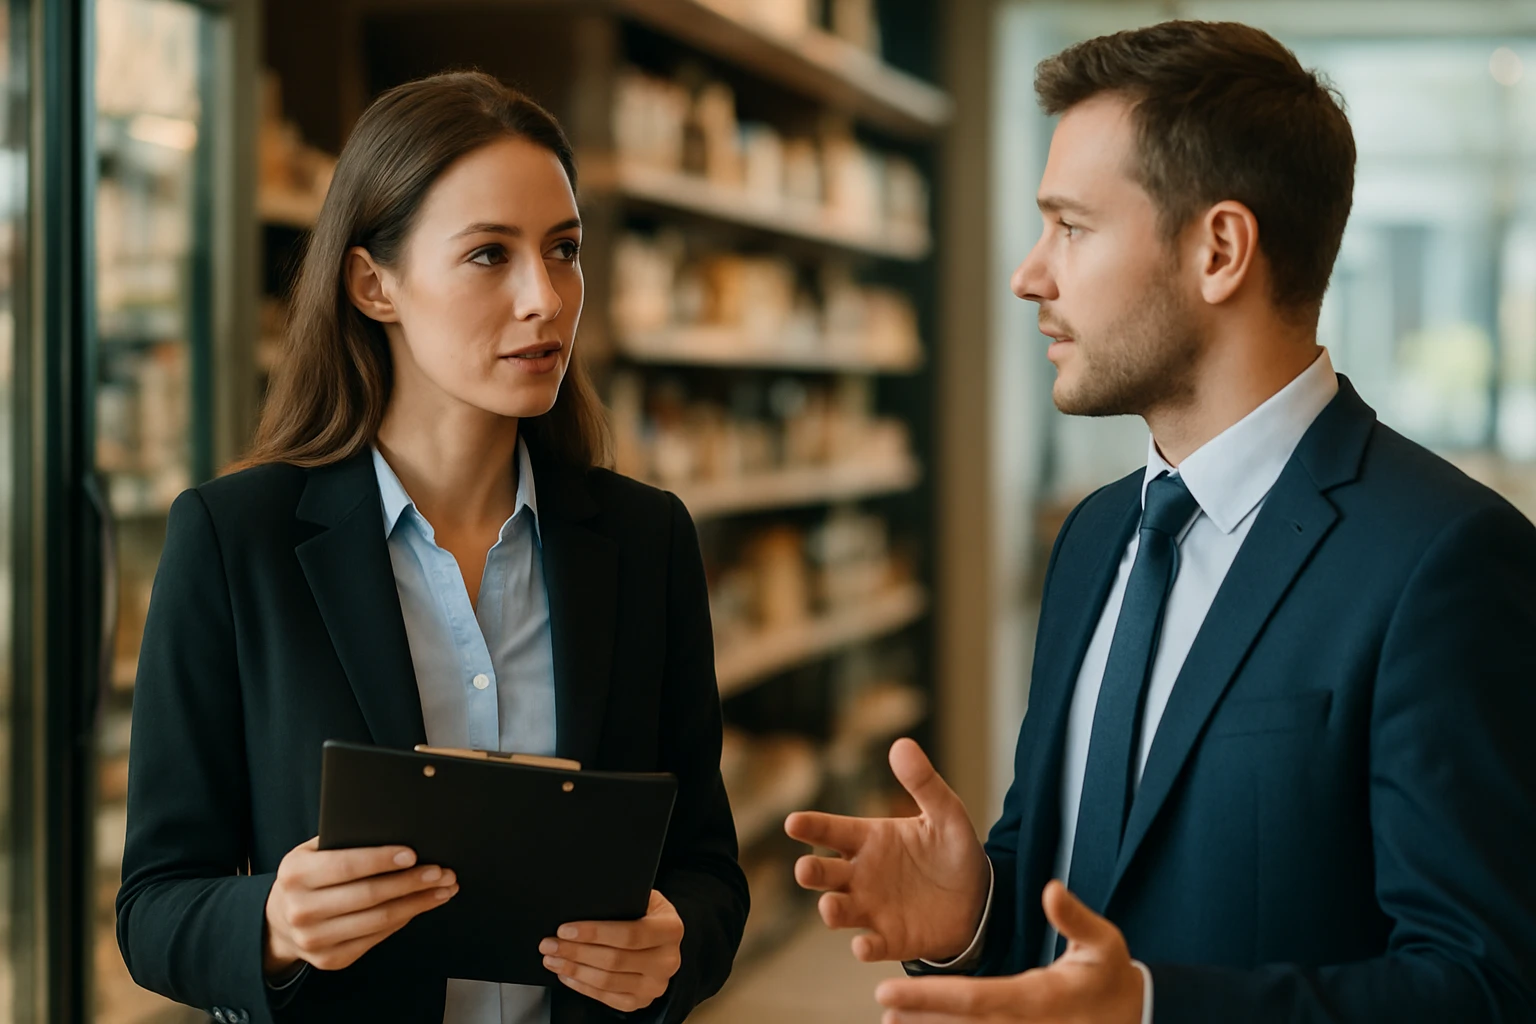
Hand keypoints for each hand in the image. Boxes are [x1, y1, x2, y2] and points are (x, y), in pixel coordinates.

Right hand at [263, 837, 457, 976]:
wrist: (279, 920)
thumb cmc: (308, 876)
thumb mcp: (312, 852)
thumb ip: (343, 842)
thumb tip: (395, 830)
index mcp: (295, 874)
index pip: (345, 866)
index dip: (381, 860)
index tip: (413, 854)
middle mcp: (301, 910)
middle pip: (368, 896)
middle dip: (411, 882)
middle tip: (442, 872)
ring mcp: (315, 939)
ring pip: (378, 920)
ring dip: (417, 903)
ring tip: (443, 889)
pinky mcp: (331, 959)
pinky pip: (377, 937)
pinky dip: (404, 919)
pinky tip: (421, 905)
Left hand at [540, 889, 684, 1012]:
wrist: (664, 940)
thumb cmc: (648, 915)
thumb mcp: (644, 899)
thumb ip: (622, 900)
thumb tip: (583, 901)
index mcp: (670, 929)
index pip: (630, 934)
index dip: (595, 933)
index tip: (566, 929)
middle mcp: (667, 961)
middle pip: (614, 960)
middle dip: (576, 951)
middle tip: (550, 944)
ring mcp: (654, 985)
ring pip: (607, 981)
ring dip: (574, 969)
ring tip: (553, 958)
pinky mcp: (640, 1001)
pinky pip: (606, 998)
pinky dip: (582, 986)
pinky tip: (567, 973)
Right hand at [784, 738, 989, 962]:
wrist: (979, 899)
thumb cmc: (952, 851)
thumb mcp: (946, 813)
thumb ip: (923, 783)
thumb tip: (902, 744)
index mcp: (868, 839)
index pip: (831, 830)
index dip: (811, 826)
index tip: (793, 823)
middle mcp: (860, 874)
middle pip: (823, 873)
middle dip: (810, 873)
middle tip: (805, 870)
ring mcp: (871, 908)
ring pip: (838, 910)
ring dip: (831, 910)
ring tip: (831, 908)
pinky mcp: (890, 939)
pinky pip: (871, 945)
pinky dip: (864, 947)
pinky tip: (863, 946)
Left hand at [873, 881, 1143, 1023]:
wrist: (1136, 1020)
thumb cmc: (1111, 978)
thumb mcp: (1103, 943)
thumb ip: (1075, 918)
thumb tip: (1050, 889)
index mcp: (1038, 998)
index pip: (973, 998)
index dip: (929, 997)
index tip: (889, 990)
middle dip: (921, 1017)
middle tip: (885, 1008)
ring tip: (892, 1021)